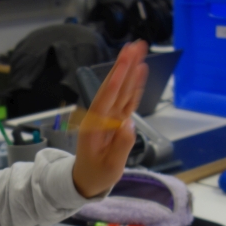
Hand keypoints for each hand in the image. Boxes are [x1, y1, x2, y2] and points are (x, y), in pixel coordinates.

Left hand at [72, 41, 148, 197]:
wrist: (85, 180)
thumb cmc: (96, 175)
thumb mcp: (109, 166)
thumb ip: (120, 147)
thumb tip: (129, 125)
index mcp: (95, 126)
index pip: (107, 99)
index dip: (117, 81)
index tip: (125, 63)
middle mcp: (100, 117)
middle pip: (114, 88)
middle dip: (124, 66)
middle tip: (134, 46)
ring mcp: (108, 117)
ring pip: (121, 90)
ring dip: (129, 70)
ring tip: (138, 51)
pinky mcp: (116, 120)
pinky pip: (126, 100)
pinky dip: (133, 86)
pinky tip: (140, 72)